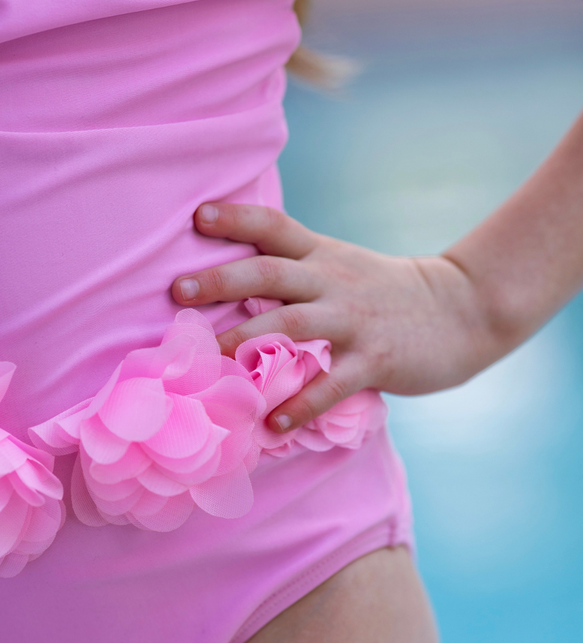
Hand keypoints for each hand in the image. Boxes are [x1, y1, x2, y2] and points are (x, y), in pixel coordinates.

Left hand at [171, 202, 500, 432]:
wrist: (464, 310)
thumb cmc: (389, 292)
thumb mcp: (344, 265)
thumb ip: (298, 268)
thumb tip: (233, 284)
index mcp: (323, 256)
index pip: (274, 226)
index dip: (236, 218)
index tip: (196, 217)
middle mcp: (333, 281)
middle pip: (269, 273)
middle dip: (221, 280)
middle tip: (177, 291)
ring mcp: (354, 320)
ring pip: (291, 326)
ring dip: (246, 344)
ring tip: (209, 366)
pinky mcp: (375, 359)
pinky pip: (330, 384)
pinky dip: (299, 404)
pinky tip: (272, 425)